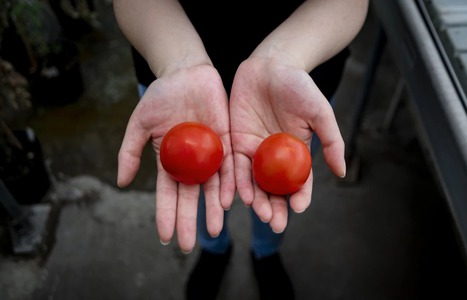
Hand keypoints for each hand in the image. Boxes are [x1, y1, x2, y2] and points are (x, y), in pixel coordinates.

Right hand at [117, 64, 234, 252]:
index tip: (164, 237)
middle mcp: (191, 163)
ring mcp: (210, 154)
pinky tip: (229, 201)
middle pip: (190, 197)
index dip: (165, 215)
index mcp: (170, 162)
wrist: (186, 73)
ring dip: (213, 210)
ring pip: (213, 187)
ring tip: (214, 231)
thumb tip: (120, 182)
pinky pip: (231, 166)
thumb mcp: (139, 124)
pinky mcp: (228, 141)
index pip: (166, 195)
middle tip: (187, 245)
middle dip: (188, 221)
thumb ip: (130, 152)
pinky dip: (230, 184)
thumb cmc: (161, 96)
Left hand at [230, 57, 344, 232]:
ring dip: (256, 200)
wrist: (271, 65)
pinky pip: (234, 166)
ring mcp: (254, 151)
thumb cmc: (299, 86)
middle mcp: (275, 157)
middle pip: (275, 189)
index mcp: (297, 153)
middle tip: (274, 223)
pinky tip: (236, 196)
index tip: (299, 208)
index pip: (299, 182)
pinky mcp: (235, 142)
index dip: (300, 196)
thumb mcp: (320, 112)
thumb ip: (331, 141)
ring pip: (254, 182)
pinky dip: (236, 182)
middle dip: (275, 208)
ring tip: (258, 213)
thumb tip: (342, 172)